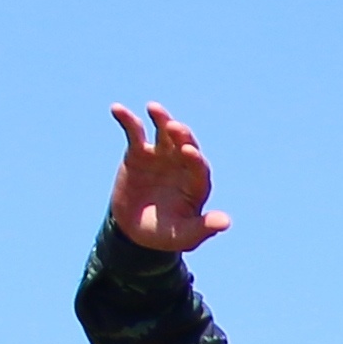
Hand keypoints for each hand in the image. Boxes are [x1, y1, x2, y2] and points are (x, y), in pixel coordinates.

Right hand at [105, 102, 228, 254]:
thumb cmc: (166, 234)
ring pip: (164, 133)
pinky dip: (127, 120)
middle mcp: (183, 164)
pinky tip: (116, 109)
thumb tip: (226, 223)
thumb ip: (203, 228)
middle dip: (181, 135)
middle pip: (185, 144)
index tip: (189, 152)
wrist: (135, 231)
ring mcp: (162, 155)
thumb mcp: (184, 235)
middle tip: (174, 127)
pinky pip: (134, 132)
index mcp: (197, 183)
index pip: (199, 167)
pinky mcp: (139, 152)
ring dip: (161, 119)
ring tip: (154, 108)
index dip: (195, 159)